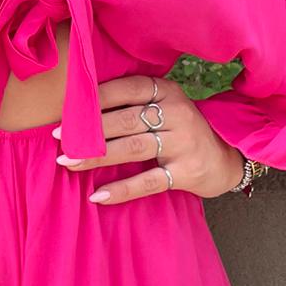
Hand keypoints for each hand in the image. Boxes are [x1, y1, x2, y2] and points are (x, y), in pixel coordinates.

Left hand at [52, 73, 244, 204]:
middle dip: (89, 131)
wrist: (226, 158)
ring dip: (96, 157)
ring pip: (132, 148)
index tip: (65, 112)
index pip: (125, 89)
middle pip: (125, 120)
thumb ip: (134, 104)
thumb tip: (80, 109)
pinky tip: (97, 196)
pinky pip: (148, 182)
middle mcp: (177, 113)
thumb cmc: (182, 130)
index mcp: (167, 91)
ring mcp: (184, 142)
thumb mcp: (166, 107)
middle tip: (59, 140)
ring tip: (67, 163)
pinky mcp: (187, 172)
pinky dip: (121, 190)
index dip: (94, 99)